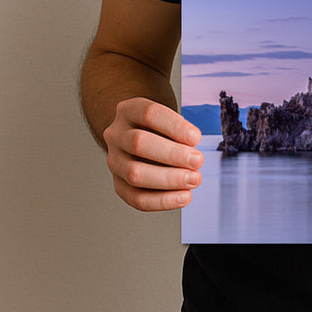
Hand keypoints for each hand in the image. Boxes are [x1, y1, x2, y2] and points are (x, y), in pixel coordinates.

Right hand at [103, 97, 203, 211]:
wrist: (136, 136)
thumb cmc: (158, 127)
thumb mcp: (167, 118)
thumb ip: (179, 131)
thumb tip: (193, 151)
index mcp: (129, 110)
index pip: (149, 114)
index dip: (175, 126)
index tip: (196, 138)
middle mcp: (116, 134)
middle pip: (139, 143)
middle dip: (172, 155)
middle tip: (197, 161)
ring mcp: (114, 160)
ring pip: (134, 173)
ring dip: (169, 179)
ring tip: (193, 179)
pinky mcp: (118, 183)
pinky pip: (136, 198)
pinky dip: (162, 200)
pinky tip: (183, 196)